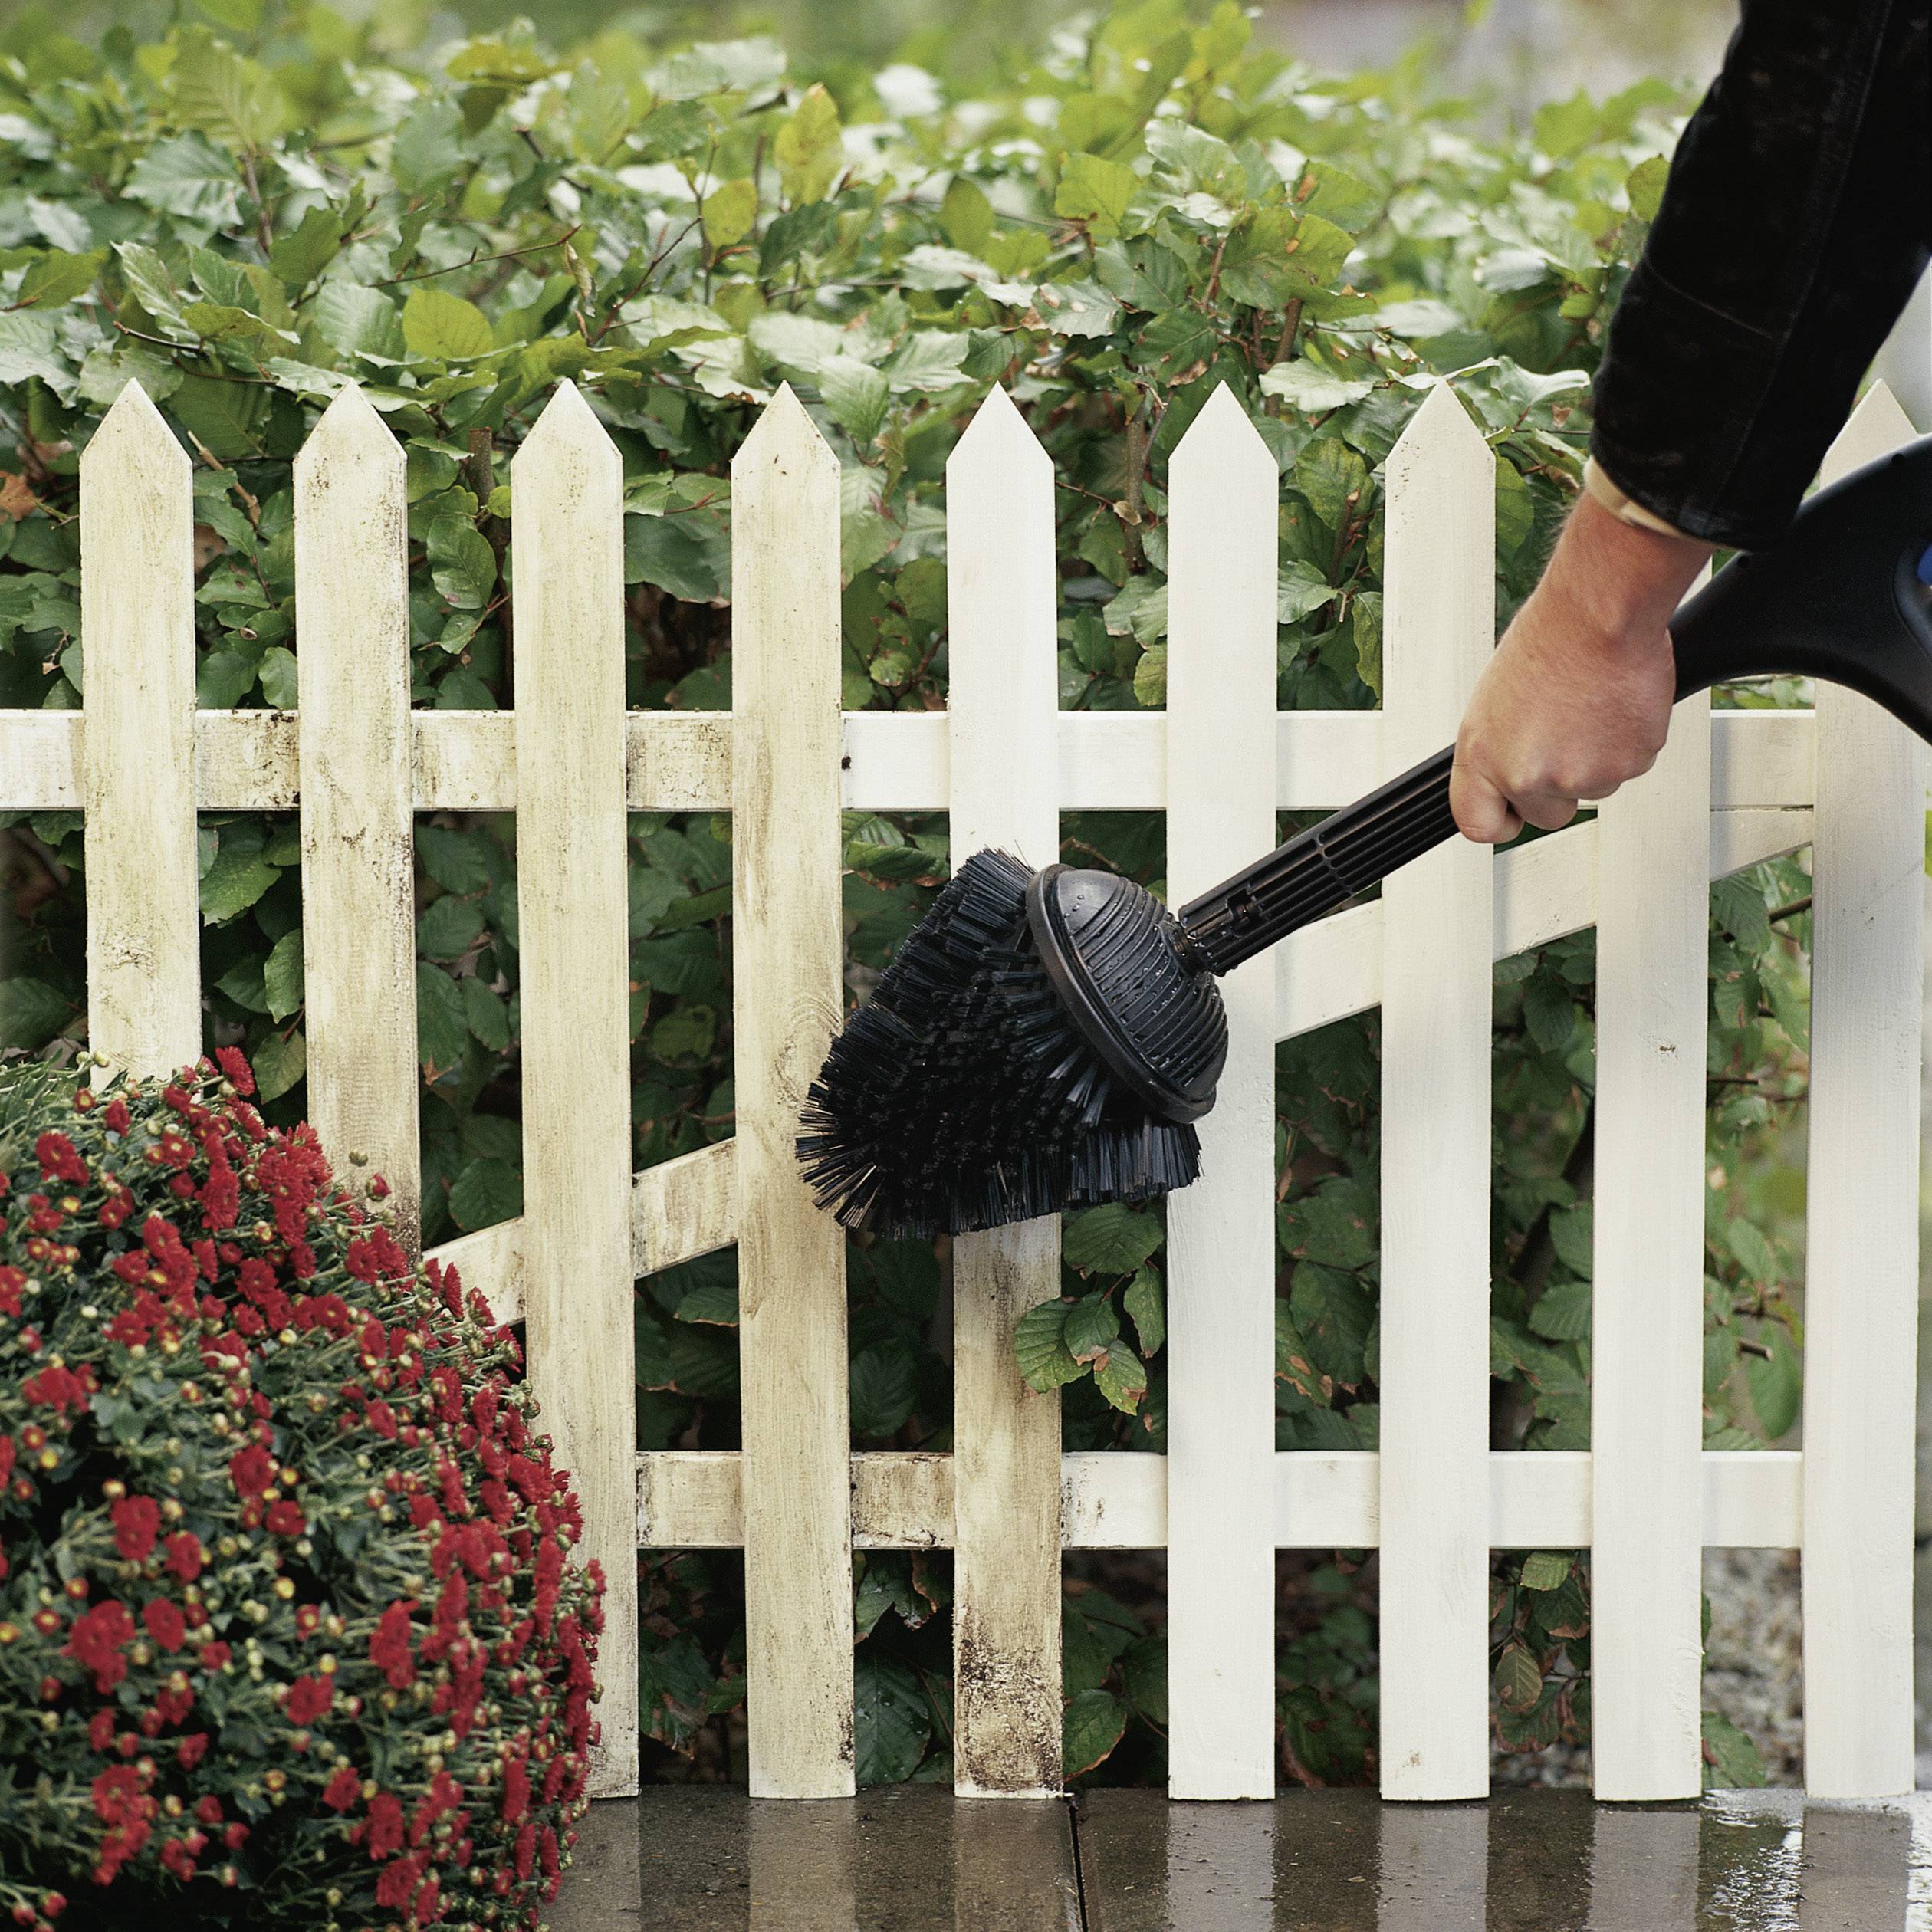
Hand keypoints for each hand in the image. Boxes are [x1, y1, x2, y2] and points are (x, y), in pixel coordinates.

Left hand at [1450, 489, 1714, 842]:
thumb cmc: (1550, 641)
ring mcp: (1579, 775)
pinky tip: (1613, 706)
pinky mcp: (1627, 765)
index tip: (1510, 812)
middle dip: (1557, 788)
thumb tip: (1507, 768)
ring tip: (1588, 708)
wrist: (1601, 615)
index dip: (1499, 820)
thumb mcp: (1495, 699)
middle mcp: (1527, 774)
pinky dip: (1626, 743)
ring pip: (1591, 789)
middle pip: (1546, 815)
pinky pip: (1628, 767)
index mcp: (1484, 757)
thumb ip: (1500, 747)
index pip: (1479, 824)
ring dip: (1594, 760)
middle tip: (1565, 740)